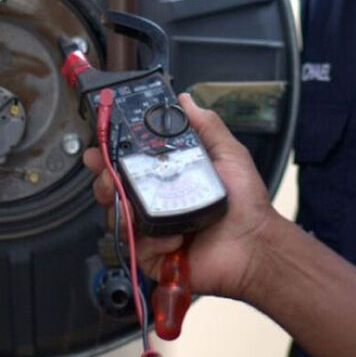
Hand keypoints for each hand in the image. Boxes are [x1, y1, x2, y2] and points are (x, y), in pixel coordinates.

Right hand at [85, 93, 284, 299]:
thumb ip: (206, 126)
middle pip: (114, 191)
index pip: (129, 164)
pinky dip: (152, 241)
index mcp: (169, 178)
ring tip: (129, 205)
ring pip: (118, 219)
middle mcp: (157, 202)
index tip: (100, 149)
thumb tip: (185, 100)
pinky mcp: (155, 256)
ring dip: (119, 210)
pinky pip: (138, 247)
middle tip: (108, 177)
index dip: (110, 156)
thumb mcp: (228, 155)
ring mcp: (154, 230)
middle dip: (104, 182)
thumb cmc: (246, 203)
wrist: (255, 245)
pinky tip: (173, 238)